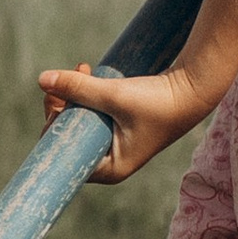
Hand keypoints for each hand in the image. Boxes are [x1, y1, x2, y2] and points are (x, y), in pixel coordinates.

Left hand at [36, 59, 211, 182]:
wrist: (195, 88)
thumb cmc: (158, 101)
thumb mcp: (114, 95)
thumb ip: (77, 88)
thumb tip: (42, 79)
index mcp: (109, 170)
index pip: (66, 158)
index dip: (53, 131)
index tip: (54, 103)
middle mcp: (110, 162)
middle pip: (70, 139)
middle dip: (62, 108)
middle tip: (64, 83)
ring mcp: (115, 145)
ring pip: (79, 122)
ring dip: (73, 96)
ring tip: (81, 68)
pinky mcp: (120, 126)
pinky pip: (92, 113)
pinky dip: (86, 94)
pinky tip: (86, 71)